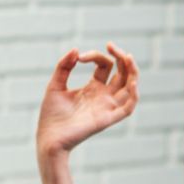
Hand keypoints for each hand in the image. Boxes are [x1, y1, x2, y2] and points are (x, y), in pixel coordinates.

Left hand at [35, 41, 139, 183]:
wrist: (48, 137)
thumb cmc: (51, 115)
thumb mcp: (55, 85)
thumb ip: (64, 66)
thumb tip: (75, 50)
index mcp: (93, 88)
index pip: (105, 65)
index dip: (95, 56)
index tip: (78, 57)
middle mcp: (103, 96)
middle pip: (123, 74)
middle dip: (120, 57)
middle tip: (111, 45)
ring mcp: (107, 107)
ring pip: (130, 87)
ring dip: (133, 71)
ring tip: (127, 56)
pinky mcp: (108, 119)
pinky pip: (128, 108)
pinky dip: (134, 95)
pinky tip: (132, 82)